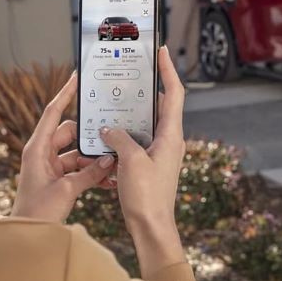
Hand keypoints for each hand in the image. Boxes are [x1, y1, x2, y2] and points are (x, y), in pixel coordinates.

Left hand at [12, 73, 115, 221]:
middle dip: (90, 137)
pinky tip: (108, 179)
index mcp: (37, 149)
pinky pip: (78, 169)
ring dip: (93, 159)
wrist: (26, 237)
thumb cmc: (36, 213)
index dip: (65, 93)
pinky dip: (91, 172)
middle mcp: (43, 154)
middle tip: (110, 135)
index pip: (53, 113)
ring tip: (113, 162)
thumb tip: (108, 159)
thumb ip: (89, 173)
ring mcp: (50, 167)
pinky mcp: (57, 180)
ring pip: (77, 153)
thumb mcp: (66, 191)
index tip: (76, 77)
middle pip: (71, 133)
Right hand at [100, 46, 186, 274]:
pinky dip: (124, 136)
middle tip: (132, 72)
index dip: (168, 70)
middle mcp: (169, 141)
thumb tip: (109, 129)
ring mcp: (160, 154)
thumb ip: (119, 139)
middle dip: (146, 89)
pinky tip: (107, 135)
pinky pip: (137, 143)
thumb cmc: (147, 198)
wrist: (152, 229)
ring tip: (113, 102)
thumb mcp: (130, 162)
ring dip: (131, 114)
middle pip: (160, 106)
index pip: (174, 93)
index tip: (162, 51)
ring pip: (146, 125)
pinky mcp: (149, 166)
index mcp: (171, 136)